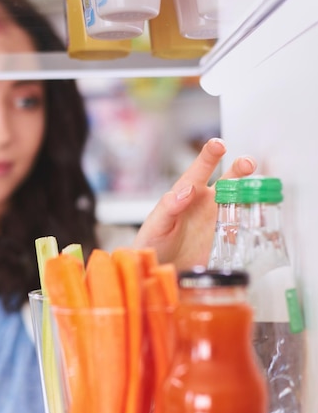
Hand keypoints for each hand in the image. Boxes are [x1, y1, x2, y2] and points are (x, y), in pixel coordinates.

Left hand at [133, 137, 255, 269]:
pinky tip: (258, 219)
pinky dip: (253, 220)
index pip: (199, 169)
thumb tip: (185, 190)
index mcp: (186, 192)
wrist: (160, 268)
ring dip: (250, 193)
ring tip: (260, 191)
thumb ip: (169, 207)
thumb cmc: (152, 242)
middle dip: (240, 169)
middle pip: (228, 179)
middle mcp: (206, 201)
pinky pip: (243, 225)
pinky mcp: (225, 237)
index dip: (210, 155)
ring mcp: (217, 218)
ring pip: (239, 200)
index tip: (218, 145)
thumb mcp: (156, 224)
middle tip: (247, 164)